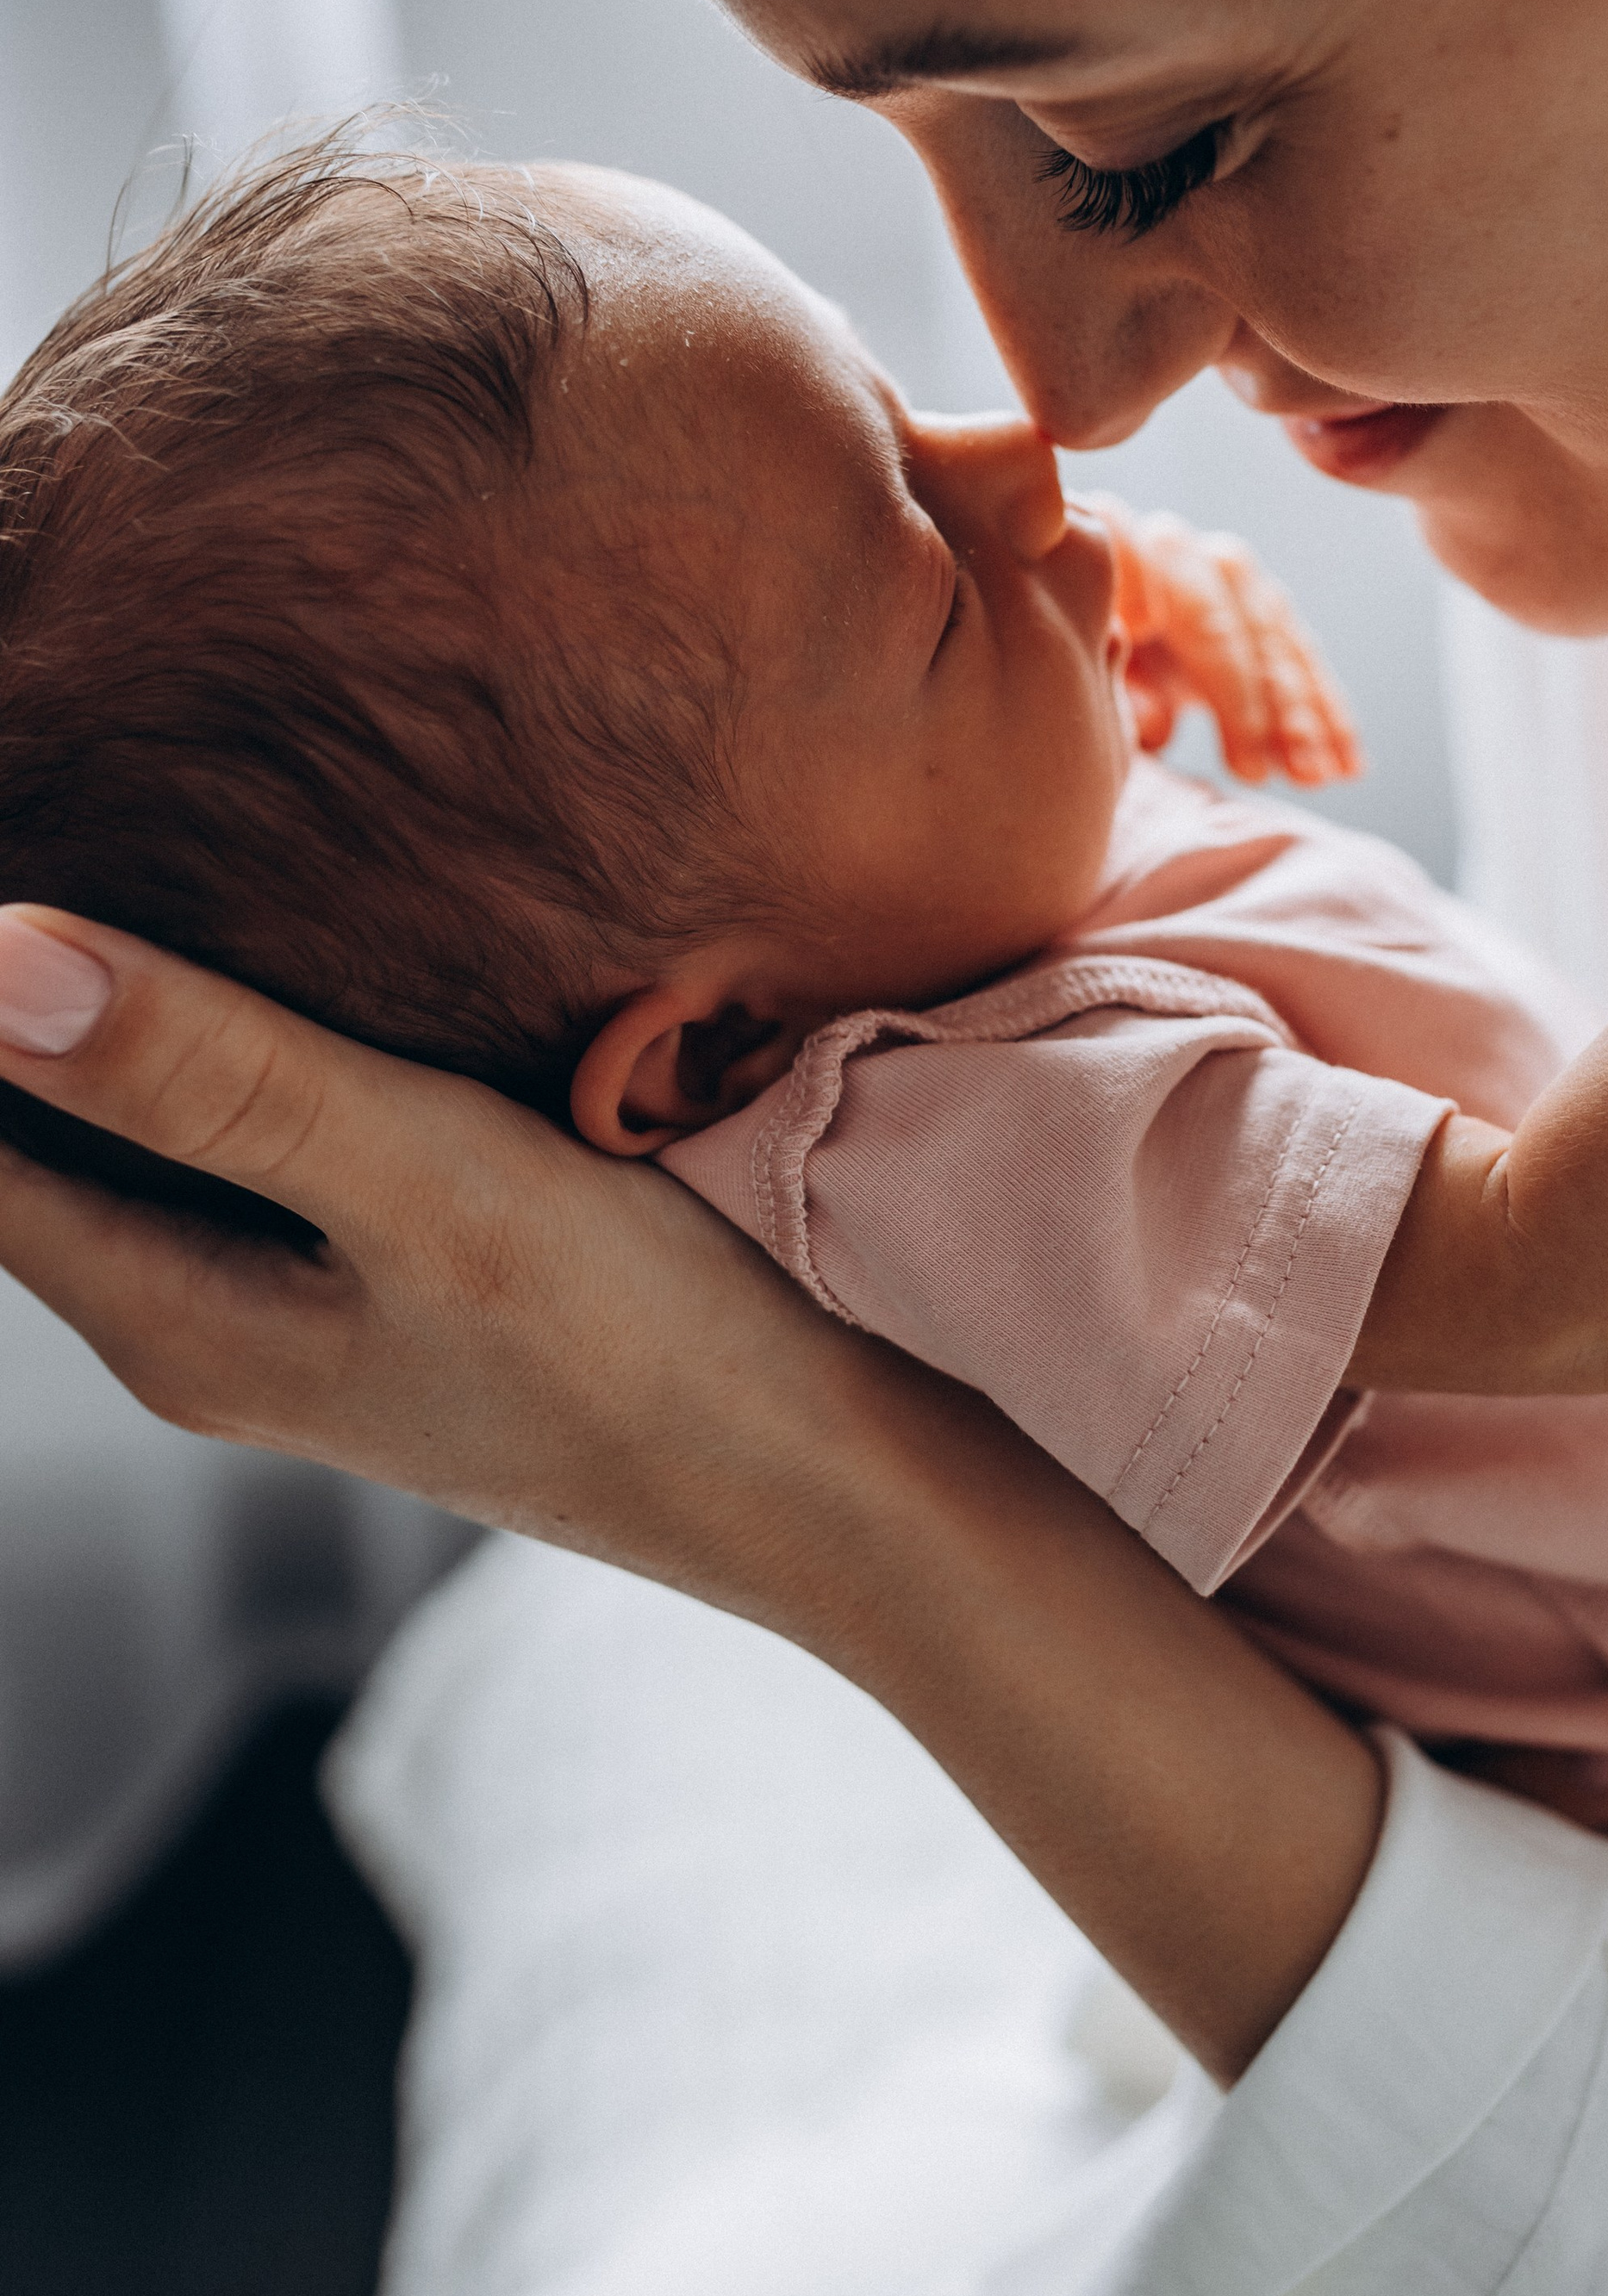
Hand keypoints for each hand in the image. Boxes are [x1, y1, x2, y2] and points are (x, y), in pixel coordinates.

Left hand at [0, 906, 853, 1586]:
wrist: (838, 1483)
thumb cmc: (650, 1351)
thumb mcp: (426, 1183)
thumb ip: (216, 1077)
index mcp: (174, 1317)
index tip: (18, 833)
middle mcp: (210, 1324)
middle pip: (37, 1139)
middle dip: (28, 1015)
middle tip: (65, 812)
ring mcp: (306, 1309)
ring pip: (149, 1134)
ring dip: (132, 1023)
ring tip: (150, 857)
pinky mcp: (397, 1280)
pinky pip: (257, 1138)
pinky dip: (238, 1048)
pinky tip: (299, 956)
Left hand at [1082, 493, 1361, 787]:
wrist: (1090, 643)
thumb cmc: (1062, 664)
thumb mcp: (1071, 673)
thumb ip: (1102, 681)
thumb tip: (1153, 723)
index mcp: (1110, 550)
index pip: (1128, 549)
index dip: (1139, 585)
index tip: (1143, 630)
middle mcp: (1177, 550)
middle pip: (1218, 607)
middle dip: (1243, 690)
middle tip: (1251, 771)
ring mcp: (1229, 578)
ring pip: (1273, 634)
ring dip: (1300, 709)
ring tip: (1313, 777)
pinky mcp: (1265, 612)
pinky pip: (1304, 661)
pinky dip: (1327, 715)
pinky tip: (1349, 767)